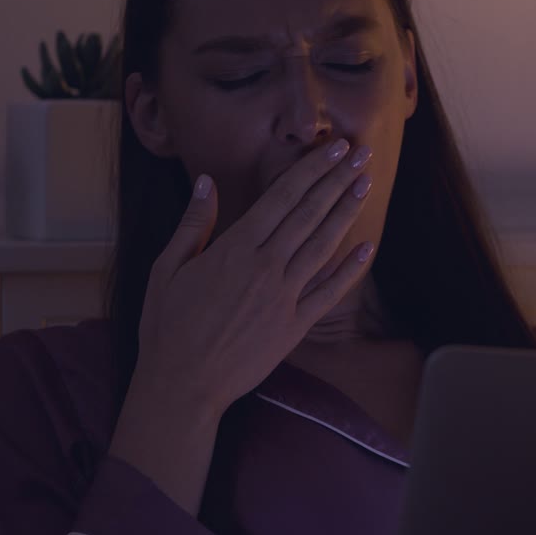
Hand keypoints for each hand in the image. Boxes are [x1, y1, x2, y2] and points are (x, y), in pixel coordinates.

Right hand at [135, 137, 375, 420]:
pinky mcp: (295, 326)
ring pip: (324, 245)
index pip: (282, 197)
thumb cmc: (167, 327)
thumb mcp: (167, 268)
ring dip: (347, 212)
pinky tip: (368, 247)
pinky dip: (350, 269)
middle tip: (360, 154)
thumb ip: (193, 224)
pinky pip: (330, 293)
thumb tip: (205, 182)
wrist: (182, 385)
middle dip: (337, 180)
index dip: (311, 169)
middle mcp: (265, 267)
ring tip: (365, 184)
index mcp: (234, 249)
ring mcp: (284, 297)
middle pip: (309, 214)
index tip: (333, 149)